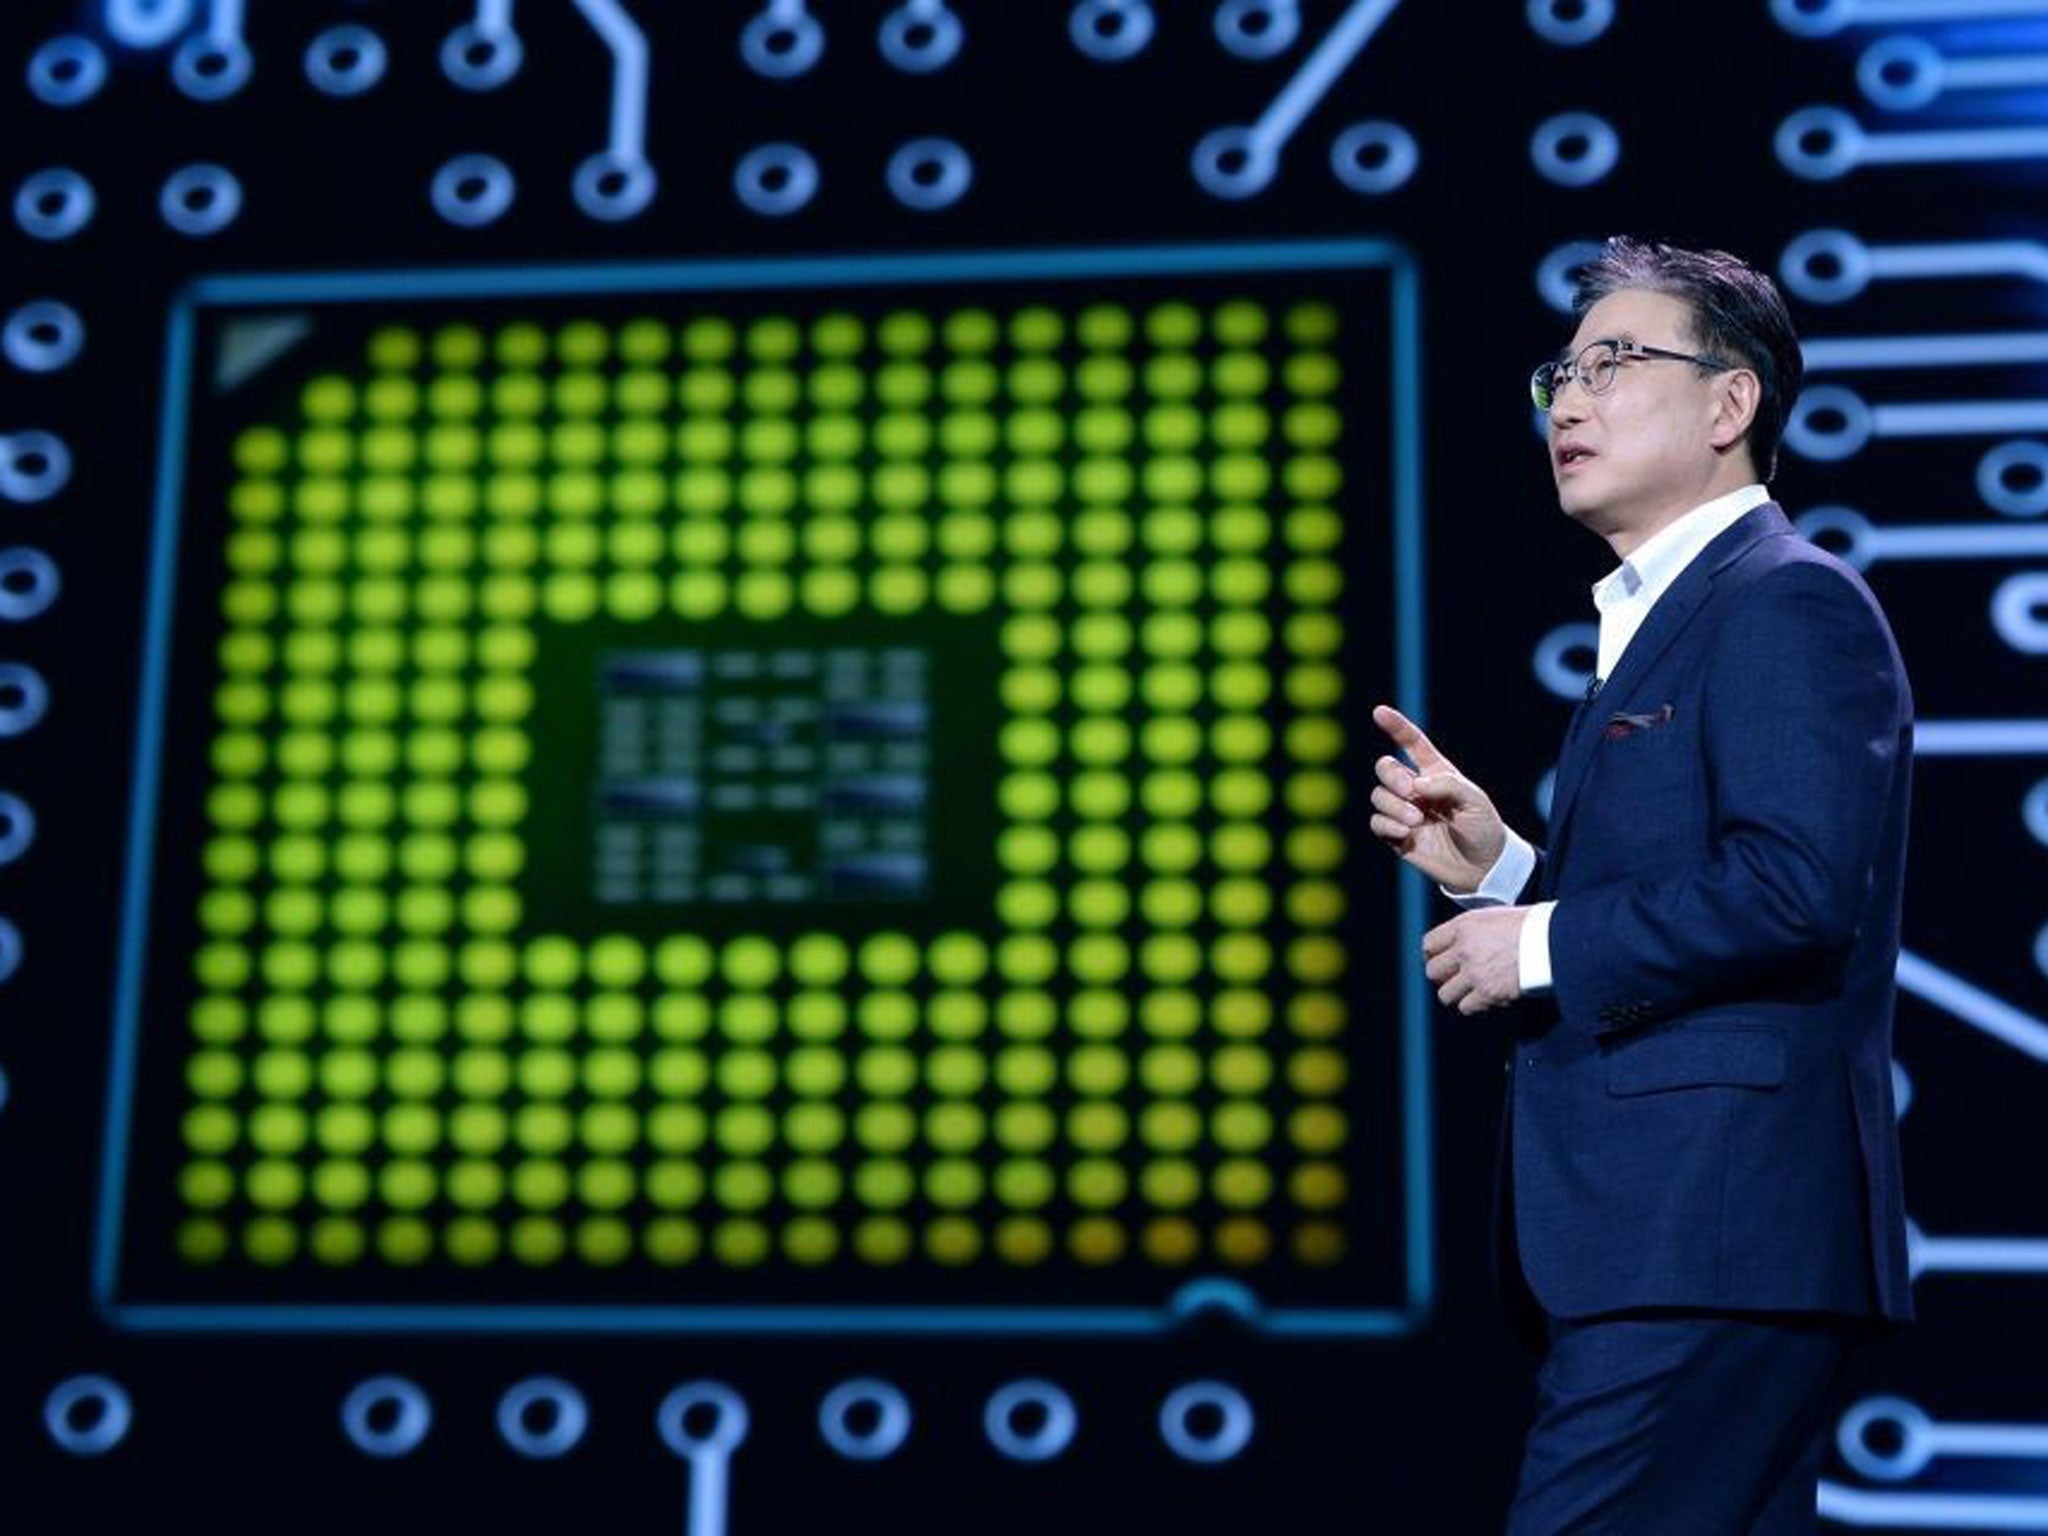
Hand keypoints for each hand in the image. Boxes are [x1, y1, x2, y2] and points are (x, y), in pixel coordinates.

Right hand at [1369, 704, 1508, 892]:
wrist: (1482, 868)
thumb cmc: (1483, 828)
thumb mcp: (1476, 801)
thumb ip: (1448, 785)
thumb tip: (1416, 784)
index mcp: (1436, 773)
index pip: (1412, 743)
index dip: (1396, 726)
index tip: (1379, 712)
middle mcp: (1416, 789)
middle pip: (1385, 767)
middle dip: (1391, 775)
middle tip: (1409, 790)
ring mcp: (1404, 811)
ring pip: (1378, 796)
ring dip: (1393, 806)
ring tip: (1416, 821)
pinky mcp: (1396, 835)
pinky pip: (1376, 822)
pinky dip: (1387, 825)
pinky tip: (1405, 833)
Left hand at [1424, 908, 1526, 1014]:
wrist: (1555, 941)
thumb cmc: (1532, 925)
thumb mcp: (1495, 916)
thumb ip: (1473, 931)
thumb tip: (1462, 943)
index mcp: (1464, 926)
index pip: (1429, 944)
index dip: (1433, 954)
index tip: (1441, 960)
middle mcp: (1463, 949)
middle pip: (1432, 971)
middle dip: (1443, 977)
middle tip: (1456, 978)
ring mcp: (1474, 973)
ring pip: (1445, 994)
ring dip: (1457, 995)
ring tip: (1471, 991)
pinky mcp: (1488, 993)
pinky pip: (1466, 1007)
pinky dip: (1475, 1006)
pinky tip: (1487, 998)